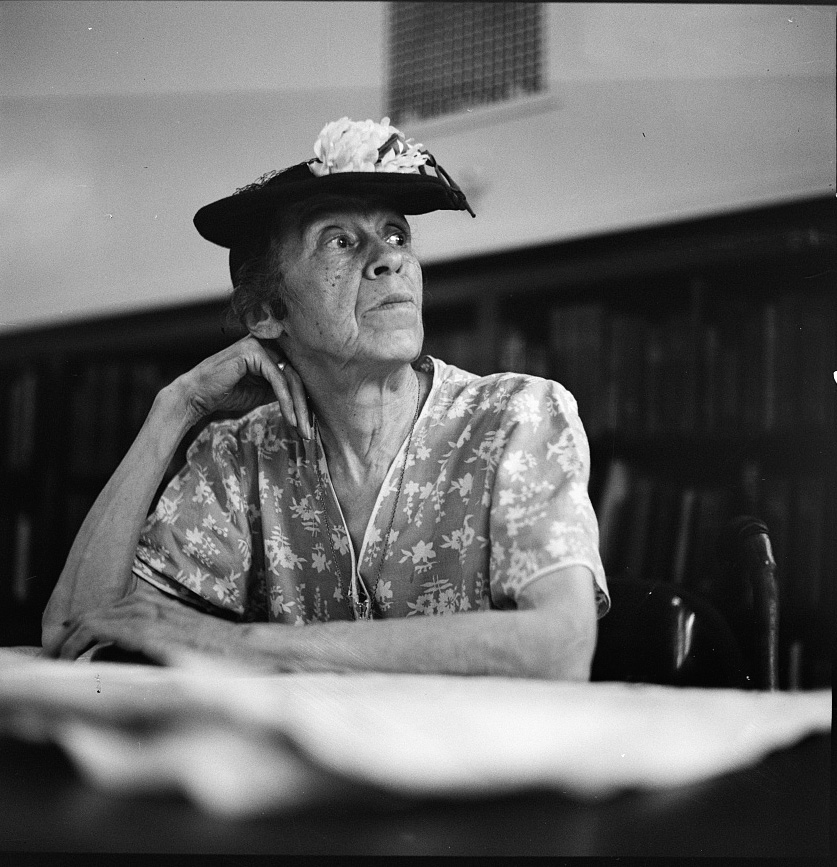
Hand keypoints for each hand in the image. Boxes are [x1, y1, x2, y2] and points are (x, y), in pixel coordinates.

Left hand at [43, 582, 253, 663]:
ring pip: (90, 620)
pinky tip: (68, 660)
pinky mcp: (146, 630)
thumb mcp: (177, 644)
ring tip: (54, 664)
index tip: (63, 652)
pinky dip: (77, 643)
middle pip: (93, 614)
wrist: (245, 651)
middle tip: (50, 661)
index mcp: (155, 607)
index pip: (106, 612)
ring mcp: (147, 615)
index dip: (80, 630)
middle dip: (66, 637)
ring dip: (67, 642)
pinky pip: (97, 629)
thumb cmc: (217, 654)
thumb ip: (147, 645)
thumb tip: (109, 658)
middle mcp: (148, 605)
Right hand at [170, 336, 311, 436]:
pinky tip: (289, 417)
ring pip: (291, 377)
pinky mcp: (253, 351)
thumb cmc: (226, 393)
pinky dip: (285, 401)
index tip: (309, 425)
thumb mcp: (262, 392)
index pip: (297, 375)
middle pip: (297, 376)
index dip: (305, 401)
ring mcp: (261, 344)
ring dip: (298, 407)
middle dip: (304, 407)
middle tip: (308, 431)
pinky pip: (278, 379)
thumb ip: (282, 389)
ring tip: (301, 428)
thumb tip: (308, 400)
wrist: (197, 395)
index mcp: (271, 350)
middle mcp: (268, 343)